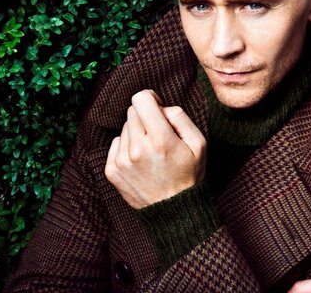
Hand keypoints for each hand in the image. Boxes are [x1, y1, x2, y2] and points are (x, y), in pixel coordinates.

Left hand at [105, 90, 206, 208]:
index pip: (140, 99)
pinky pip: (116, 144)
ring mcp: (121, 160)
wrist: (174, 211)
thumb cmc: (189, 175)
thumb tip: (159, 106)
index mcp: (160, 139)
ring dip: (137, 134)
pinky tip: (140, 161)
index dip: (150, 99)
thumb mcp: (198, 143)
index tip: (157, 107)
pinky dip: (127, 148)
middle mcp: (137, 148)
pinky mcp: (111, 170)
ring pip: (125, 128)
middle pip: (132, 112)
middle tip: (158, 135)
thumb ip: (179, 116)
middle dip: (145, 117)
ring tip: (151, 152)